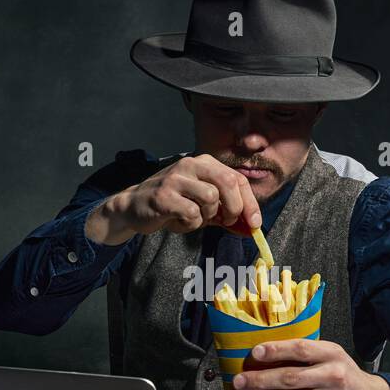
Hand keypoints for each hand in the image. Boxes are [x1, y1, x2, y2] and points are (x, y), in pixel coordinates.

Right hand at [86, 154, 261, 244]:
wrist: (134, 207)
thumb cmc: (172, 205)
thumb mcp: (202, 204)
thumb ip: (225, 212)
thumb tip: (251, 227)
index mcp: (204, 162)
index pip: (238, 178)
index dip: (250, 203)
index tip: (255, 223)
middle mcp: (191, 165)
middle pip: (228, 183)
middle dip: (235, 208)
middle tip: (228, 222)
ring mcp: (176, 178)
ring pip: (211, 198)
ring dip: (207, 216)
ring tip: (193, 218)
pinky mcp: (164, 195)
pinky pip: (191, 214)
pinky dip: (190, 224)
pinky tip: (178, 222)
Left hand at [231, 339, 389, 389]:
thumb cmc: (344, 376)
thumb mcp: (332, 357)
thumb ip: (306, 355)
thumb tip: (265, 358)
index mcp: (332, 355)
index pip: (300, 349)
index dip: (276, 350)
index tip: (255, 352)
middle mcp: (333, 376)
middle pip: (289, 378)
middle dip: (259, 380)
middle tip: (238, 381)